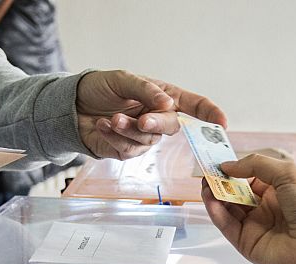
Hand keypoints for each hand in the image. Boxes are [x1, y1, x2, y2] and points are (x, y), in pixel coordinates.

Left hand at [76, 70, 226, 159]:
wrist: (73, 107)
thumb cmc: (100, 88)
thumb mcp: (122, 79)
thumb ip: (146, 90)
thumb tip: (168, 104)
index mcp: (164, 97)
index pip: (194, 106)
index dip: (210, 114)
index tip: (222, 123)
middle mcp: (159, 118)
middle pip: (172, 126)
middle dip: (157, 123)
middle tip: (142, 119)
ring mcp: (144, 136)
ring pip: (147, 139)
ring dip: (128, 129)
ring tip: (111, 118)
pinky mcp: (128, 151)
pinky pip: (128, 149)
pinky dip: (114, 136)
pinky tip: (103, 125)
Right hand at [201, 154, 295, 263]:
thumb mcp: (287, 172)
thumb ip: (255, 164)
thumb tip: (228, 165)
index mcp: (278, 190)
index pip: (248, 177)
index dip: (234, 169)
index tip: (218, 161)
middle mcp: (265, 208)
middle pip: (235, 193)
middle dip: (221, 182)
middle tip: (206, 172)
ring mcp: (255, 226)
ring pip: (227, 209)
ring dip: (215, 196)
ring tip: (205, 184)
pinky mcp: (246, 243)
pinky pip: (227, 226)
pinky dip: (216, 213)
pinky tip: (210, 199)